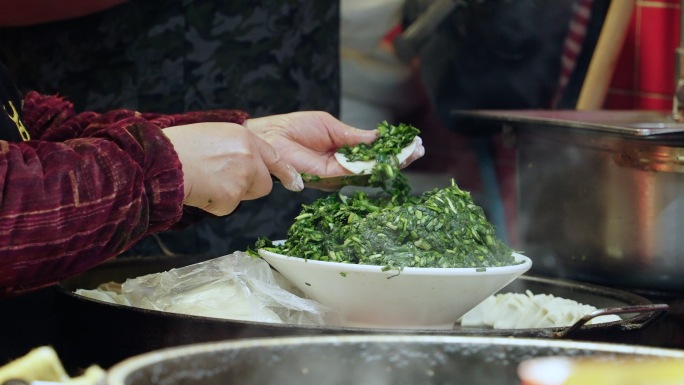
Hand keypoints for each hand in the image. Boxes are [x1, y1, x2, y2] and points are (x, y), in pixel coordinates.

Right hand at [164, 122, 301, 215]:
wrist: (161, 161)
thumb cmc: (180, 147)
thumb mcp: (214, 134)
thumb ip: (237, 147)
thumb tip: (248, 163)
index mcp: (244, 137)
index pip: (274, 157)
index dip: (285, 173)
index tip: (296, 183)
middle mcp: (249, 156)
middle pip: (264, 183)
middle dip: (250, 186)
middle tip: (222, 178)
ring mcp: (242, 178)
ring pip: (247, 196)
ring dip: (232, 194)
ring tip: (207, 180)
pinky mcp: (231, 198)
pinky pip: (229, 206)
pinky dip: (216, 203)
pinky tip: (201, 189)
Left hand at [243, 111, 424, 176]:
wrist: (272, 136)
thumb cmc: (294, 128)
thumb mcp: (331, 126)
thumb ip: (355, 136)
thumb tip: (378, 136)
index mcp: (343, 150)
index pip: (373, 152)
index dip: (392, 148)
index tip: (412, 142)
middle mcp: (342, 165)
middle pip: (376, 165)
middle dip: (399, 157)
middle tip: (419, 150)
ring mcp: (337, 173)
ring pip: (370, 171)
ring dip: (392, 162)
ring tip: (412, 153)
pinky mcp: (330, 177)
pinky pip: (357, 172)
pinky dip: (375, 166)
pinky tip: (391, 158)